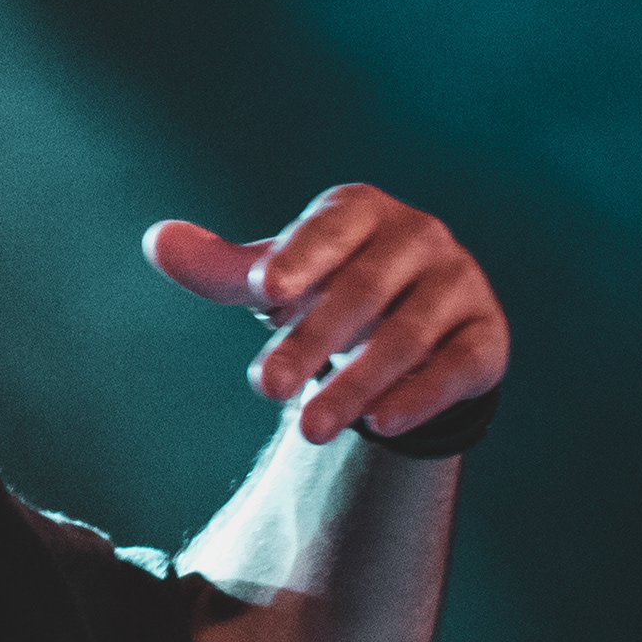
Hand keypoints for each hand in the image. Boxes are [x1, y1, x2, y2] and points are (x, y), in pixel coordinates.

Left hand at [144, 185, 506, 446]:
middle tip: (261, 388)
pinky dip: (419, 396)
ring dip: (355, 384)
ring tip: (307, 430)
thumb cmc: (330, 286)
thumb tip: (155, 240)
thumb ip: (221, 268)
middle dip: (309, 342)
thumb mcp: (277, 278)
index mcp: (362, 211)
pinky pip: (455, 367)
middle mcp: (419, 238)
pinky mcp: (486, 337)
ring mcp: (460, 285)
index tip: (262, 291)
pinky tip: (381, 423)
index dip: (299, 258)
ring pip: (406, 337)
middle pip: (361, 293)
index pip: (331, 229)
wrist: (417, 322)